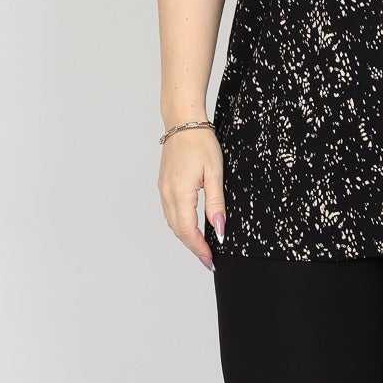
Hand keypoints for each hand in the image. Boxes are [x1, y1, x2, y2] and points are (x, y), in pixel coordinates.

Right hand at [158, 125, 225, 270]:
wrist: (183, 121)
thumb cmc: (200, 142)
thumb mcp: (215, 173)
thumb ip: (216, 203)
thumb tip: (219, 229)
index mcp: (180, 192)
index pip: (188, 230)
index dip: (199, 248)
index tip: (210, 260)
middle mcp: (168, 194)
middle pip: (178, 230)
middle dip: (193, 247)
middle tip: (208, 260)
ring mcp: (163, 189)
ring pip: (173, 223)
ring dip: (186, 237)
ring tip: (201, 248)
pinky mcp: (164, 185)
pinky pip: (170, 212)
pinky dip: (180, 225)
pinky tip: (191, 228)